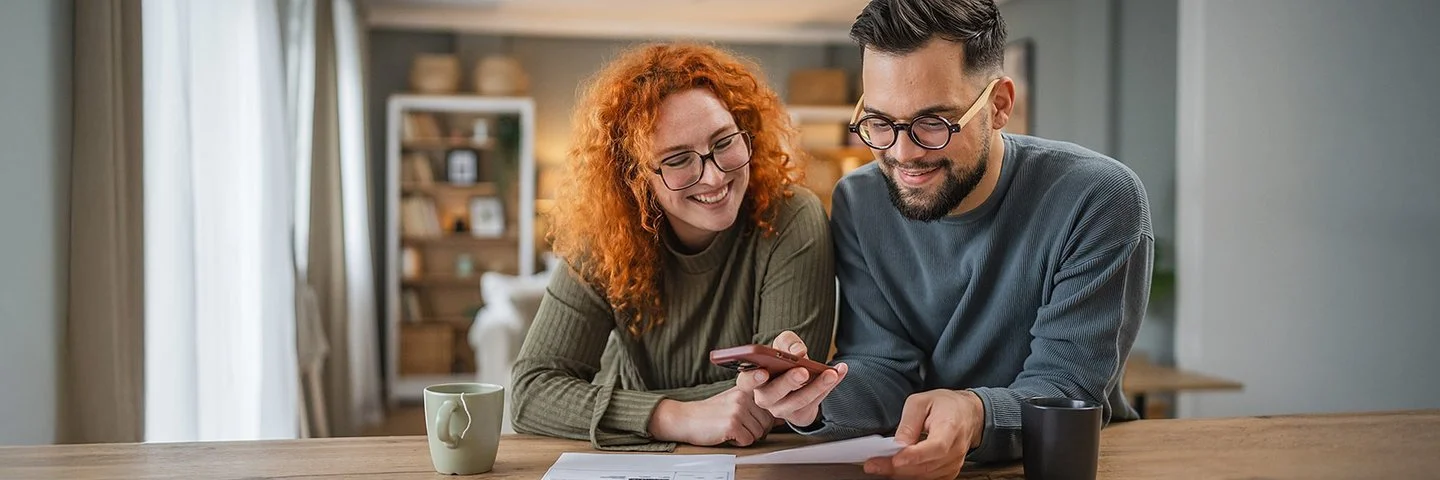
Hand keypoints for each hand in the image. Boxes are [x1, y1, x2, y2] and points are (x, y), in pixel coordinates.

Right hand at [648, 387, 774, 446]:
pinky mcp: (732, 424)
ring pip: (759, 433)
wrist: (685, 419)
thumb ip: (754, 406)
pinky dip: (738, 443)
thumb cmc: (709, 413)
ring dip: (746, 437)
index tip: (759, 399)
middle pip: (767, 422)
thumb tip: (779, 417)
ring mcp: (738, 410)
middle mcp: (742, 397)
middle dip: (755, 430)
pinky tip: (727, 435)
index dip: (766, 409)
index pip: (768, 401)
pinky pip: (748, 441)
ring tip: (731, 430)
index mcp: (744, 389)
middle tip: (738, 427)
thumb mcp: (733, 402)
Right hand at [735, 331, 847, 425]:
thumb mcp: (783, 345)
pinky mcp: (800, 415)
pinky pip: (816, 402)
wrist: (799, 379)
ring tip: (830, 373)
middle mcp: (765, 398)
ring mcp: (782, 410)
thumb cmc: (783, 361)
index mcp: (753, 380)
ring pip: (798, 401)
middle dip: (788, 382)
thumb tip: (798, 352)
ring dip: (817, 386)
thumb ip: (787, 342)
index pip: (745, 383)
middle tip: (802, 371)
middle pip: (773, 394)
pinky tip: (840, 371)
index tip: (763, 372)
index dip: (752, 378)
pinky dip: (830, 386)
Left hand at [864, 390, 984, 479]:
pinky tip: (895, 470)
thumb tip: (898, 443)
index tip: (895, 459)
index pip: (935, 447)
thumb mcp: (921, 402)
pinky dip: (910, 475)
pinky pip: (928, 479)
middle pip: (926, 465)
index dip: (915, 456)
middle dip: (896, 468)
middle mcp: (955, 448)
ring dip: (900, 473)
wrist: (968, 414)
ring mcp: (954, 462)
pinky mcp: (949, 471)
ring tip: (878, 467)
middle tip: (873, 465)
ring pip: (925, 475)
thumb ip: (909, 423)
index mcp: (951, 426)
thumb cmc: (945, 405)